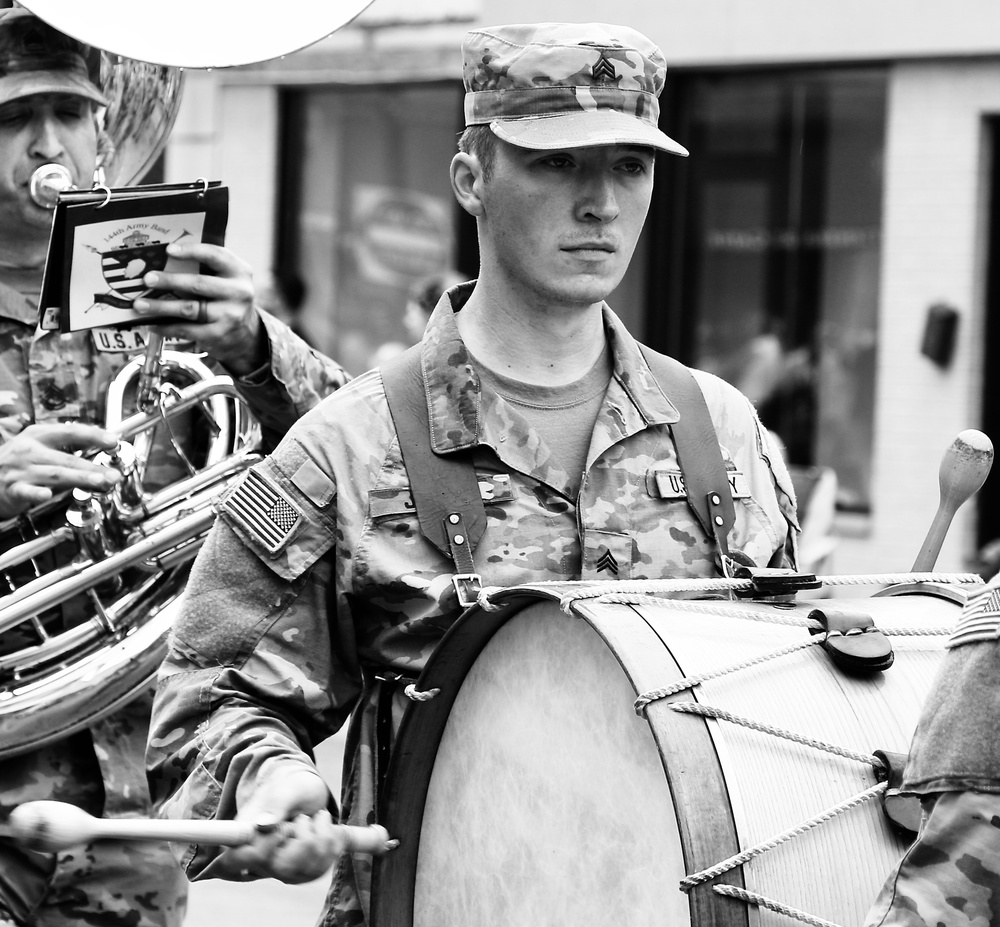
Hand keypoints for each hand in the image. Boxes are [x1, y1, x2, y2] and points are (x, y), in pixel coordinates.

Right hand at [0, 424, 120, 517]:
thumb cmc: (20, 460)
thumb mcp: (40, 446)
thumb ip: (68, 449)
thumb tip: (102, 453)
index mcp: (39, 435)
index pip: (70, 431)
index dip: (93, 435)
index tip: (113, 440)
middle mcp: (30, 450)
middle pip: (67, 458)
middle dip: (93, 467)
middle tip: (113, 474)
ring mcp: (21, 469)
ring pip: (54, 474)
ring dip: (79, 478)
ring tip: (99, 482)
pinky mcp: (13, 488)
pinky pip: (27, 491)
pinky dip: (37, 493)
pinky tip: (47, 495)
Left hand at [130, 241, 267, 376]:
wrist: (246, 335)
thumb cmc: (226, 299)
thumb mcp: (226, 279)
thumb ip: (206, 268)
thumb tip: (164, 262)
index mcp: (239, 271)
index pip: (216, 255)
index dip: (191, 251)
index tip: (169, 250)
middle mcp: (239, 292)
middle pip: (199, 284)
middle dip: (169, 281)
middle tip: (147, 279)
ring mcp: (230, 315)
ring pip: (189, 309)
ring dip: (161, 306)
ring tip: (141, 304)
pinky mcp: (219, 334)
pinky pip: (188, 330)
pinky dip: (167, 327)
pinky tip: (153, 324)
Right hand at [223, 765, 342, 883]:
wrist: (308, 792)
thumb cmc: (291, 786)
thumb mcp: (287, 788)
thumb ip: (276, 804)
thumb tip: (262, 825)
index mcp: (245, 835)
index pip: (236, 859)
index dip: (257, 851)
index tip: (280, 829)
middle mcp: (259, 860)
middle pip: (285, 866)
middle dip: (304, 837)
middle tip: (302, 817)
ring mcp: (281, 870)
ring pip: (310, 867)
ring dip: (321, 835)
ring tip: (314, 819)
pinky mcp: (302, 873)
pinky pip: (324, 865)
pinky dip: (331, 841)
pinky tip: (324, 828)